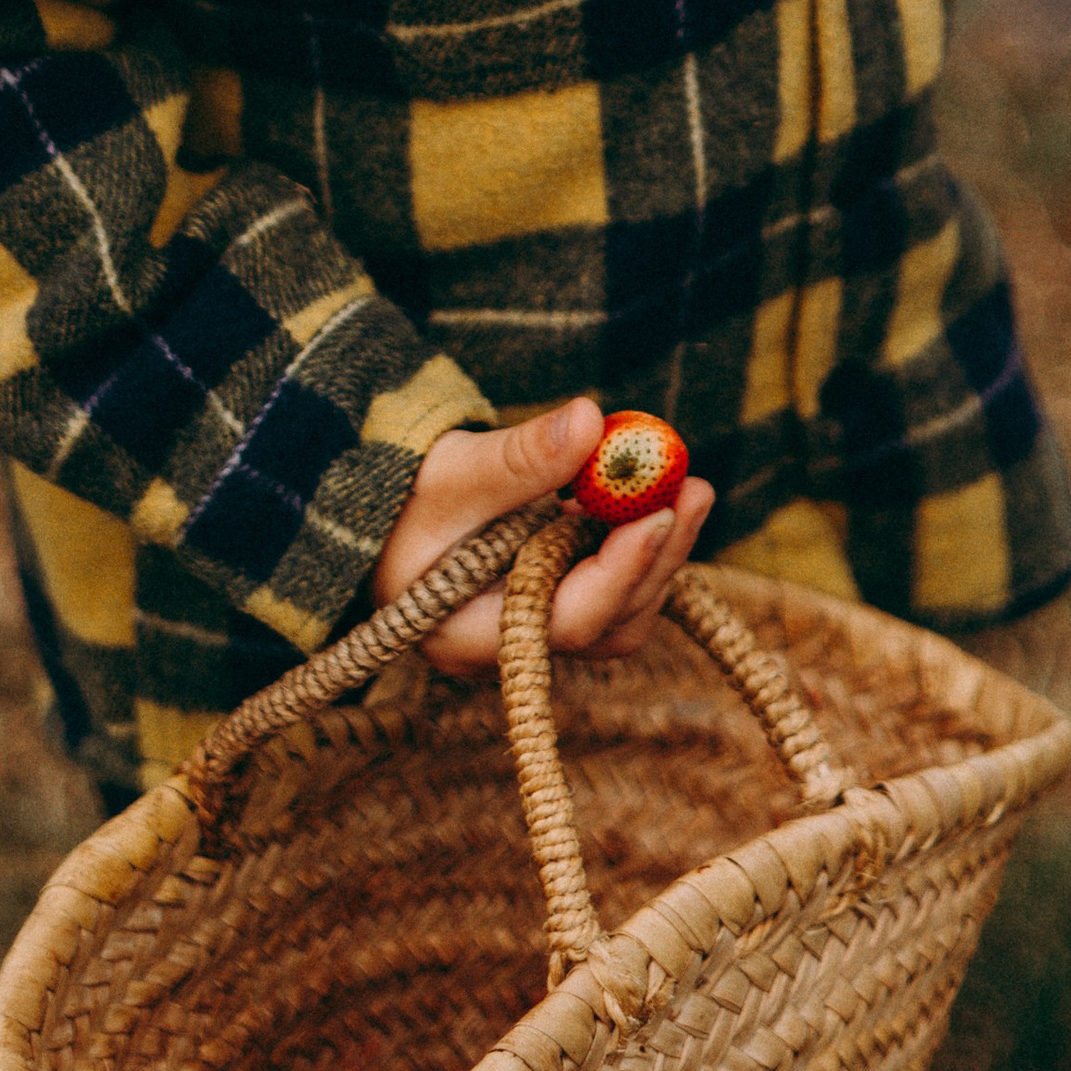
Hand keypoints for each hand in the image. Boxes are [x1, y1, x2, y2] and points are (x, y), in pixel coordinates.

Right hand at [374, 397, 715, 673]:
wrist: (378, 502)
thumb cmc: (398, 493)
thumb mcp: (451, 471)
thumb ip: (519, 456)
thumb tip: (591, 421)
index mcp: (465, 634)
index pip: (565, 619)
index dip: (621, 569)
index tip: (658, 510)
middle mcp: (506, 649)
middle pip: (608, 622)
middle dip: (656, 556)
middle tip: (692, 488)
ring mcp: (533, 630)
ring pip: (620, 614)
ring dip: (658, 553)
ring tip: (683, 489)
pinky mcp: (553, 602)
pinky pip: (612, 589)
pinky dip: (638, 548)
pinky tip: (650, 501)